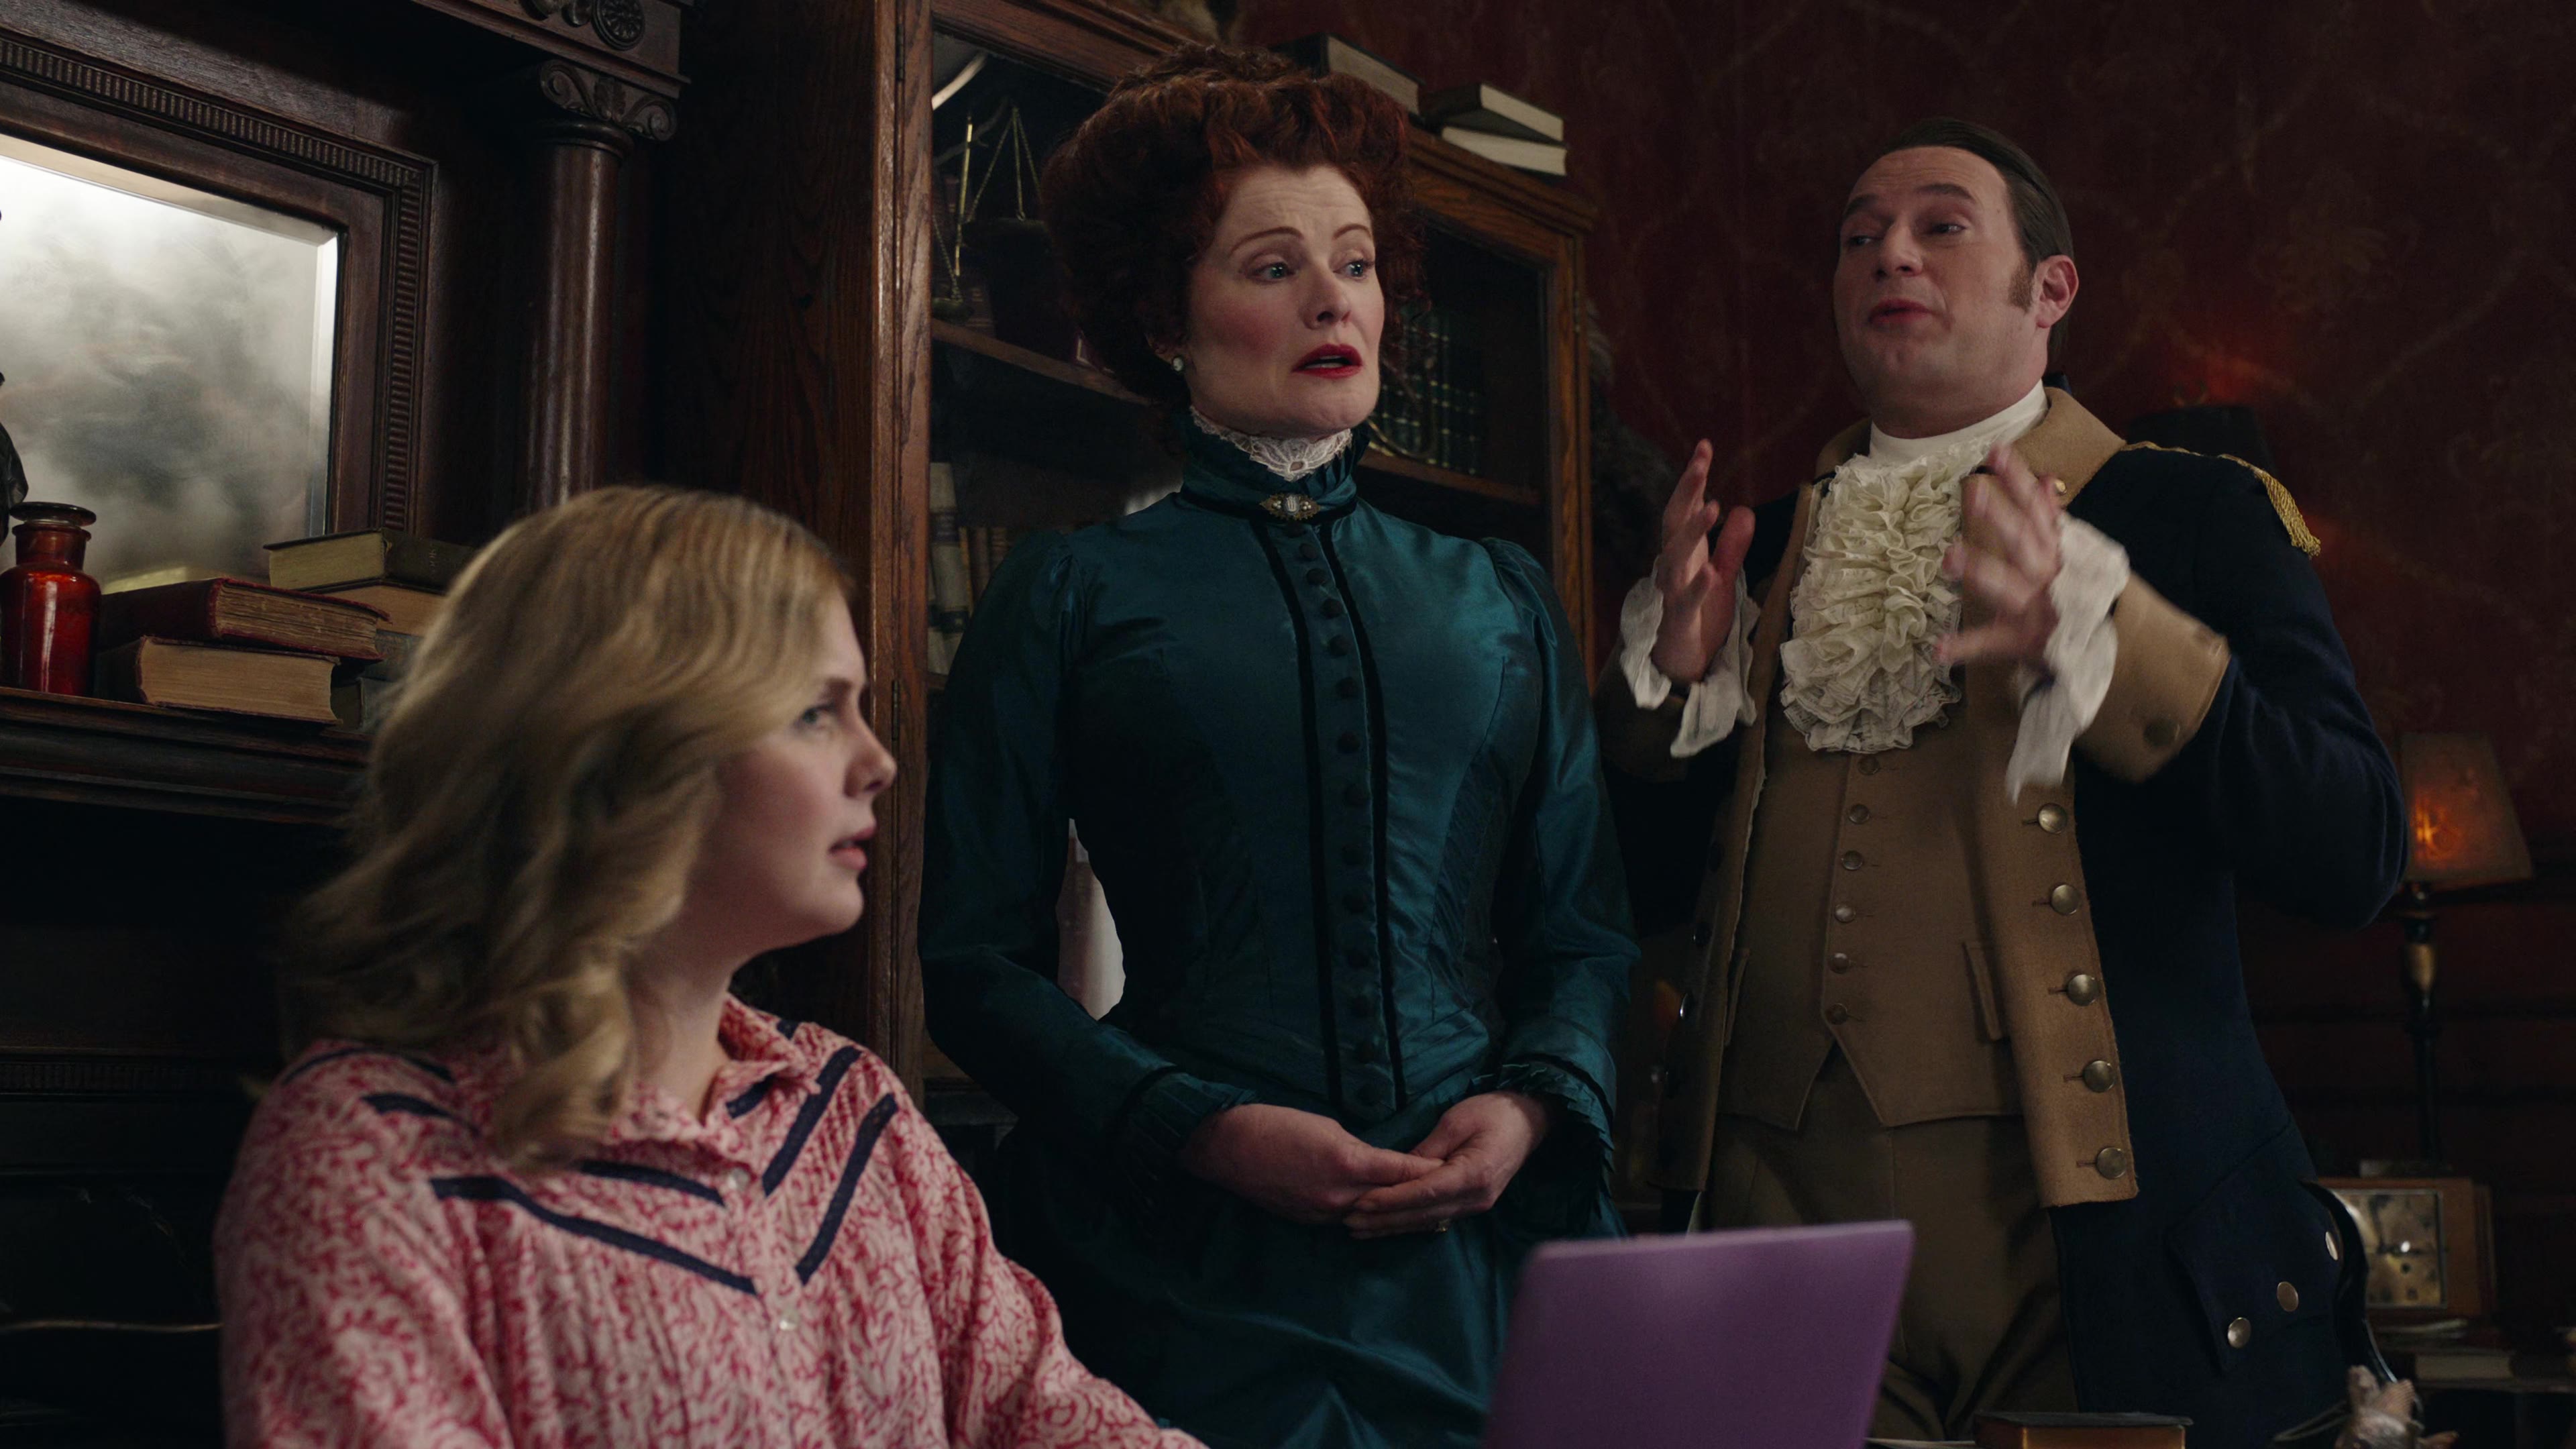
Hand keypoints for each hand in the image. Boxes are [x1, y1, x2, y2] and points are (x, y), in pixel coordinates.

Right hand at [1178, 1104, 1439, 1225]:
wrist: (1228, 1147)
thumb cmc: (1277, 1124)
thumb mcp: (1327, 1126)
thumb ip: (1358, 1150)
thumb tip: (1375, 1162)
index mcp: (1349, 1163)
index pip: (1403, 1171)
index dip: (1428, 1171)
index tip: (1452, 1168)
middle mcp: (1341, 1196)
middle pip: (1392, 1201)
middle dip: (1418, 1197)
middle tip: (1446, 1193)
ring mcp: (1324, 1213)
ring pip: (1370, 1217)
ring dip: (1392, 1212)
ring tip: (1419, 1209)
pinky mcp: (1309, 1221)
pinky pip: (1345, 1220)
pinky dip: (1362, 1215)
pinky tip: (1375, 1213)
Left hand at [1341, 1091, 1551, 1239]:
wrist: (1528, 1121)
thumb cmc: (1493, 1112)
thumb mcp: (1455, 1121)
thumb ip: (1427, 1149)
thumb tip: (1397, 1170)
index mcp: (1474, 1174)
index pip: (1425, 1192)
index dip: (1392, 1199)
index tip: (1362, 1202)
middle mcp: (1475, 1198)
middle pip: (1423, 1214)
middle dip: (1385, 1218)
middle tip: (1349, 1221)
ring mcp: (1475, 1206)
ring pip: (1427, 1221)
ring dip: (1393, 1225)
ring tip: (1358, 1228)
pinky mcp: (1471, 1205)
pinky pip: (1436, 1218)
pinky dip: (1409, 1222)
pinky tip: (1386, 1226)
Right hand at [1649, 441, 1758, 684]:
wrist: (1678, 664)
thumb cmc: (1695, 618)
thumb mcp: (1720, 577)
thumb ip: (1731, 547)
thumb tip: (1743, 510)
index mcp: (1683, 553)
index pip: (1685, 508)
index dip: (1693, 478)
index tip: (1704, 446)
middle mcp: (1672, 566)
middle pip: (1674, 520)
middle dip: (1687, 490)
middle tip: (1701, 460)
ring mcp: (1672, 591)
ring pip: (1676, 555)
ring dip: (1693, 530)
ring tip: (1713, 505)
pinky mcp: (1679, 619)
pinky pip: (1686, 600)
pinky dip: (1697, 587)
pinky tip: (1710, 573)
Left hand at [1937, 442, 2062, 669]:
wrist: (2113, 646)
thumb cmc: (2079, 594)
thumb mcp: (2069, 554)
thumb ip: (2051, 519)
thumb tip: (2046, 477)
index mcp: (2054, 553)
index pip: (2035, 510)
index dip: (2017, 480)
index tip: (1997, 450)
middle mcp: (2046, 575)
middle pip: (2024, 542)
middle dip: (2002, 518)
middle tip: (1975, 495)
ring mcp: (2036, 608)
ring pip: (2008, 587)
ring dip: (1980, 571)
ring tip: (1949, 557)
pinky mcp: (2024, 641)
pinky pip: (1992, 644)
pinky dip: (1966, 646)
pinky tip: (1939, 647)